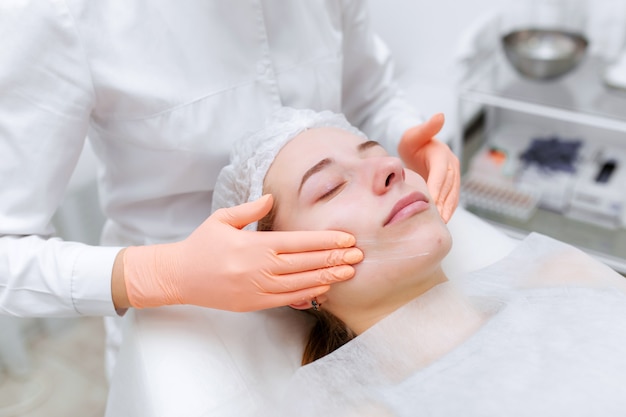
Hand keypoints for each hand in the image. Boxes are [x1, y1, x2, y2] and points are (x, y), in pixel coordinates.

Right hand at [119, 195, 362, 311]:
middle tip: (359, 255)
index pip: (300, 242)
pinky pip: (287, 300)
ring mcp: (258, 288)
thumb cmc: (201, 245)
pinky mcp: (254, 303)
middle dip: (335, 258)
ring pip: (302, 283)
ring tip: (349, 272)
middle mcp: (260, 267)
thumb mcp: (222, 219)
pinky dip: (308, 294)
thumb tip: (270, 198)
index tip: (347, 238)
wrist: (179, 276)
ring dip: (328, 277)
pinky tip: (324, 288)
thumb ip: (249, 210)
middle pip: (306, 262)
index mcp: (256, 244)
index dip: (326, 241)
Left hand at [397, 113, 459, 222]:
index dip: (437, 188)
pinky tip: (441, 221)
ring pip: (452, 195)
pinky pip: (451, 199)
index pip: (441, 173)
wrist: (416, 148)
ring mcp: (452, 176)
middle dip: (443, 203)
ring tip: (441, 224)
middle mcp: (451, 165)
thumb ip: (426, 128)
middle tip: (436, 219)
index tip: (432, 202)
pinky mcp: (450, 185)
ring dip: (447, 210)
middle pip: (449, 187)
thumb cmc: (412, 141)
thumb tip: (440, 115)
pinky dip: (447, 210)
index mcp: (442, 154)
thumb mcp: (414, 134)